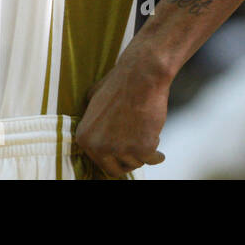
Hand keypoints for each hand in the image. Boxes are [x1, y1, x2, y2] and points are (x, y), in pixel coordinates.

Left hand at [74, 50, 169, 177]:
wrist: (142, 75)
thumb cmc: (121, 81)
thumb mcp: (93, 96)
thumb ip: (89, 113)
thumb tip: (91, 118)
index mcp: (84, 137)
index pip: (98, 161)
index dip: (113, 157)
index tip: (123, 155)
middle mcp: (98, 147)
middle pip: (115, 169)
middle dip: (127, 162)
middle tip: (136, 155)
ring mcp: (120, 149)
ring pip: (135, 163)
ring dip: (143, 155)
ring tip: (149, 141)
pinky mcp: (142, 148)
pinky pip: (152, 160)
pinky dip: (158, 157)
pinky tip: (160, 153)